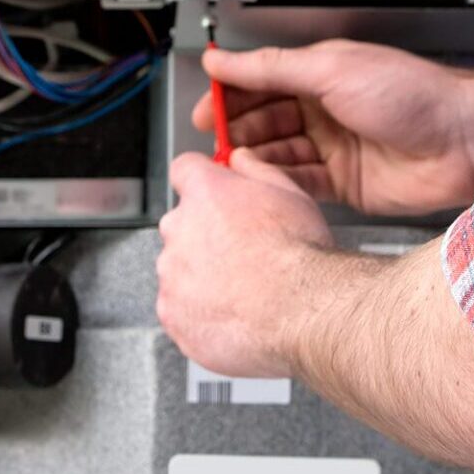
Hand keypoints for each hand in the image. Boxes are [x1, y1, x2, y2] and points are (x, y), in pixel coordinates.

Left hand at [156, 151, 333, 377]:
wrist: (301, 312)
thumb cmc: (299, 256)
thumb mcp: (290, 194)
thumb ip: (255, 170)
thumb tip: (240, 159)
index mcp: (205, 193)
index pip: (184, 170)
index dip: (201, 181)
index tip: (212, 194)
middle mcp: (180, 229)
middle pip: (181, 223)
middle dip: (204, 234)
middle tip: (240, 252)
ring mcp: (172, 275)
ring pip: (180, 268)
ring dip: (201, 274)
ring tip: (242, 289)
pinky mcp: (172, 314)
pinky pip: (179, 309)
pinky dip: (199, 312)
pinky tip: (232, 313)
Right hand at [195, 41, 473, 215]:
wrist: (463, 141)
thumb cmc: (416, 96)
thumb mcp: (333, 69)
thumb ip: (273, 67)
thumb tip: (224, 60)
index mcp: (322, 73)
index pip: (263, 80)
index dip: (231, 93)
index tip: (206, 107)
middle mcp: (327, 109)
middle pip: (266, 119)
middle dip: (237, 130)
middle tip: (214, 142)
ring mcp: (336, 148)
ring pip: (279, 153)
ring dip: (255, 158)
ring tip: (233, 164)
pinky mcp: (345, 184)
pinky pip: (300, 183)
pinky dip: (278, 182)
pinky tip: (262, 183)